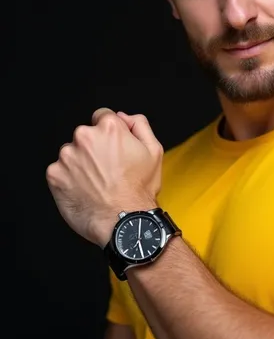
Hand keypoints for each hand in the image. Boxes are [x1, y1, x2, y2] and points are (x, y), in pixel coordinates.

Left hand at [46, 108, 162, 246]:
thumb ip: (139, 125)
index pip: (102, 117)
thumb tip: (124, 117)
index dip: (110, 134)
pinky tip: (85, 190)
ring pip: (71, 153)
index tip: (112, 150)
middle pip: (85, 135)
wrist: (122, 222)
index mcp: (109, 128)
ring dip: (80, 164)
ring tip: (96, 183)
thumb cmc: (138, 191)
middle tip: (107, 170)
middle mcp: (85, 137)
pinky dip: (69, 179)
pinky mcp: (54, 174)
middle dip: (94, 149)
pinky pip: (60, 171)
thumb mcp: (154, 151)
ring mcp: (67, 156)